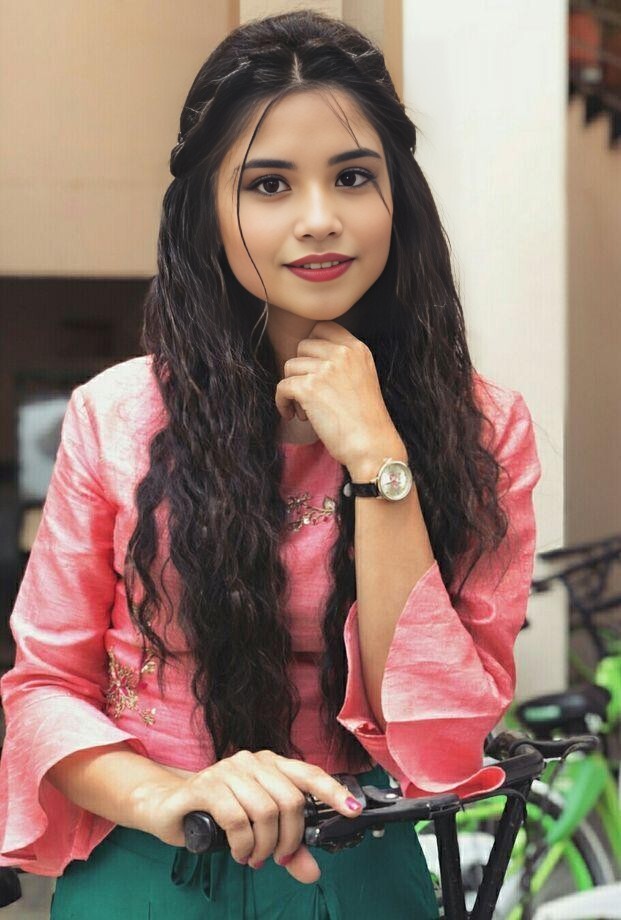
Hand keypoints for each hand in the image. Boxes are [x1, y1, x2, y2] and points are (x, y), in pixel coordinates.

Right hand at [133, 749, 363, 884]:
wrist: (169, 806)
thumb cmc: (218, 816)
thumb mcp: (257, 833)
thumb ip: (287, 849)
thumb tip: (313, 871)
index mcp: (270, 765)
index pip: (309, 774)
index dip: (334, 791)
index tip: (354, 809)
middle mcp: (252, 761)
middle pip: (290, 801)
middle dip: (289, 840)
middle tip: (276, 858)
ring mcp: (227, 770)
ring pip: (266, 812)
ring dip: (264, 846)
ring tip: (253, 857)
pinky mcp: (205, 786)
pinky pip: (237, 818)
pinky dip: (243, 844)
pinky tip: (239, 852)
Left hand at [275, 321, 398, 468]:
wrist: (372, 444)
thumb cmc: (366, 420)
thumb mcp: (364, 377)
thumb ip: (344, 362)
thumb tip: (308, 358)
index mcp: (357, 349)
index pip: (322, 328)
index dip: (311, 348)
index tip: (312, 369)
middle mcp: (342, 354)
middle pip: (303, 346)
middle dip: (301, 370)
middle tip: (310, 394)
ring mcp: (326, 369)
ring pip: (290, 366)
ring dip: (293, 389)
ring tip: (306, 410)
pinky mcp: (310, 387)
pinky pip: (282, 386)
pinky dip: (282, 402)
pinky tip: (292, 414)